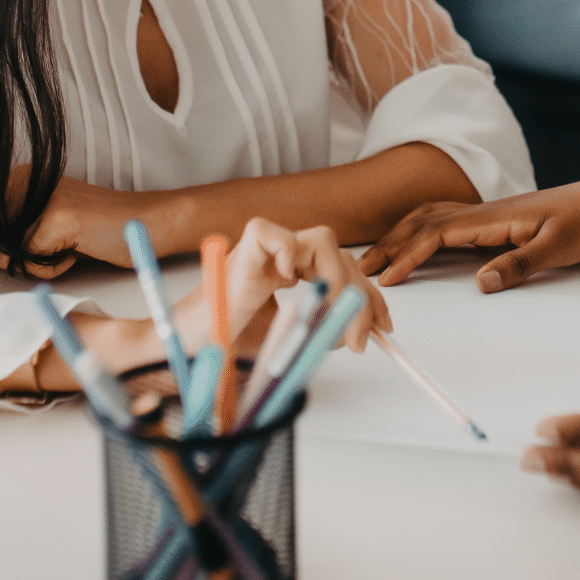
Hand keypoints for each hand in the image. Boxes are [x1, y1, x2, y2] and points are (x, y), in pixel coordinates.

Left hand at [0, 165, 145, 276]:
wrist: (146, 224)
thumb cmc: (95, 232)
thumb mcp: (40, 231)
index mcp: (19, 178)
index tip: (10, 250)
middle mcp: (25, 180)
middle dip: (7, 256)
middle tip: (46, 251)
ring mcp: (40, 196)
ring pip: (5, 251)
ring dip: (33, 264)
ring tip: (63, 250)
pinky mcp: (56, 216)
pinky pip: (31, 260)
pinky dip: (52, 268)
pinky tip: (75, 253)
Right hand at [181, 217, 393, 353]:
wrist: (194, 345)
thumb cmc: (233, 340)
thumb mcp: (292, 336)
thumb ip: (323, 328)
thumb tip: (360, 335)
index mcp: (296, 271)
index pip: (346, 270)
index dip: (369, 296)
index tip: (385, 326)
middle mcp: (285, 255)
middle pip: (342, 255)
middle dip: (360, 297)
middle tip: (362, 339)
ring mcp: (266, 248)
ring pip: (322, 240)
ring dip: (336, 280)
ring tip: (326, 317)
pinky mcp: (246, 246)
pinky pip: (277, 235)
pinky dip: (288, 255)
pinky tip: (283, 285)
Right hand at [357, 175, 579, 291]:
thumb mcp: (560, 249)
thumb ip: (520, 265)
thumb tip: (481, 283)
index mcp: (495, 217)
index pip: (438, 232)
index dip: (409, 254)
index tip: (386, 277)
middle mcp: (486, 211)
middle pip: (424, 220)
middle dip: (392, 243)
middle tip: (364, 268)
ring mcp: (491, 213)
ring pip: (433, 216)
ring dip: (403, 234)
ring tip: (380, 257)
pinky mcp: (498, 219)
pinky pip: (449, 220)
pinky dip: (424, 230)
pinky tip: (418, 243)